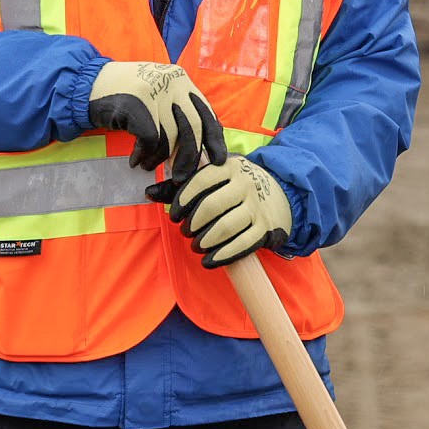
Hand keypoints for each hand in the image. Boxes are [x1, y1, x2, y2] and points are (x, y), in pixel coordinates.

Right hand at [87, 61, 228, 171]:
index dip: (215, 139)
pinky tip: (135, 161)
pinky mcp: (136, 103)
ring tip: (148, 166)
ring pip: (170, 136)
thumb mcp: (158, 95)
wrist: (88, 85)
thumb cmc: (125, 97)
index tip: (217, 160)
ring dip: (160, 159)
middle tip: (183, 178)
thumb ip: (178, 111)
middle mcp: (172, 82)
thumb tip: (201, 148)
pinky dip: (144, 155)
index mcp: (182, 80)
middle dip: (191, 157)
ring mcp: (154, 91)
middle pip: (193, 127)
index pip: (206, 113)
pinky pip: (150, 139)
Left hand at [151, 155, 293, 266]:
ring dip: (205, 241)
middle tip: (185, 231)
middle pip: (212, 205)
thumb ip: (181, 186)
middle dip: (192, 223)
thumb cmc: (234, 187)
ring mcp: (257, 206)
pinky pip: (242, 244)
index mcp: (230, 167)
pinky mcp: (265, 228)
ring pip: (226, 226)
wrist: (280, 195)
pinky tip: (208, 261)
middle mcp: (246, 184)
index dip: (183, 199)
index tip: (174, 214)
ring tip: (196, 246)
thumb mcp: (214, 178)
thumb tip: (148, 193)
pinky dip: (222, 256)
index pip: (202, 179)